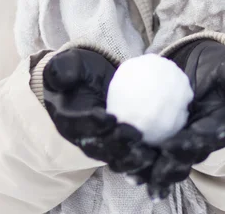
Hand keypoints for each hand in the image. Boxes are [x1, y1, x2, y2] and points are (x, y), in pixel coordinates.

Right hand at [42, 48, 157, 175]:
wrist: (93, 79)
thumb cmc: (80, 70)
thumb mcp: (70, 63)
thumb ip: (64, 68)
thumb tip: (62, 76)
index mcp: (66, 120)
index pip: (77, 126)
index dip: (92, 125)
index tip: (110, 118)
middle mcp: (82, 138)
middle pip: (98, 149)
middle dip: (117, 147)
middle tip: (136, 135)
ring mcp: (102, 146)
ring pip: (115, 159)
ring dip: (133, 160)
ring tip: (150, 152)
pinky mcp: (120, 147)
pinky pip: (131, 156)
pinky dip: (145, 159)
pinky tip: (162, 152)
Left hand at [126, 40, 224, 200]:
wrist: (201, 68)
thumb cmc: (216, 65)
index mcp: (220, 128)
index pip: (207, 139)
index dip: (192, 145)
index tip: (174, 145)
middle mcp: (199, 144)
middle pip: (182, 162)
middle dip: (165, 170)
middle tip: (147, 169)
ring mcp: (178, 146)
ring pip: (161, 164)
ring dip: (145, 170)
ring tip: (129, 171)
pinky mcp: (159, 142)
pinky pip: (145, 152)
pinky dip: (131, 157)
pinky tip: (115, 159)